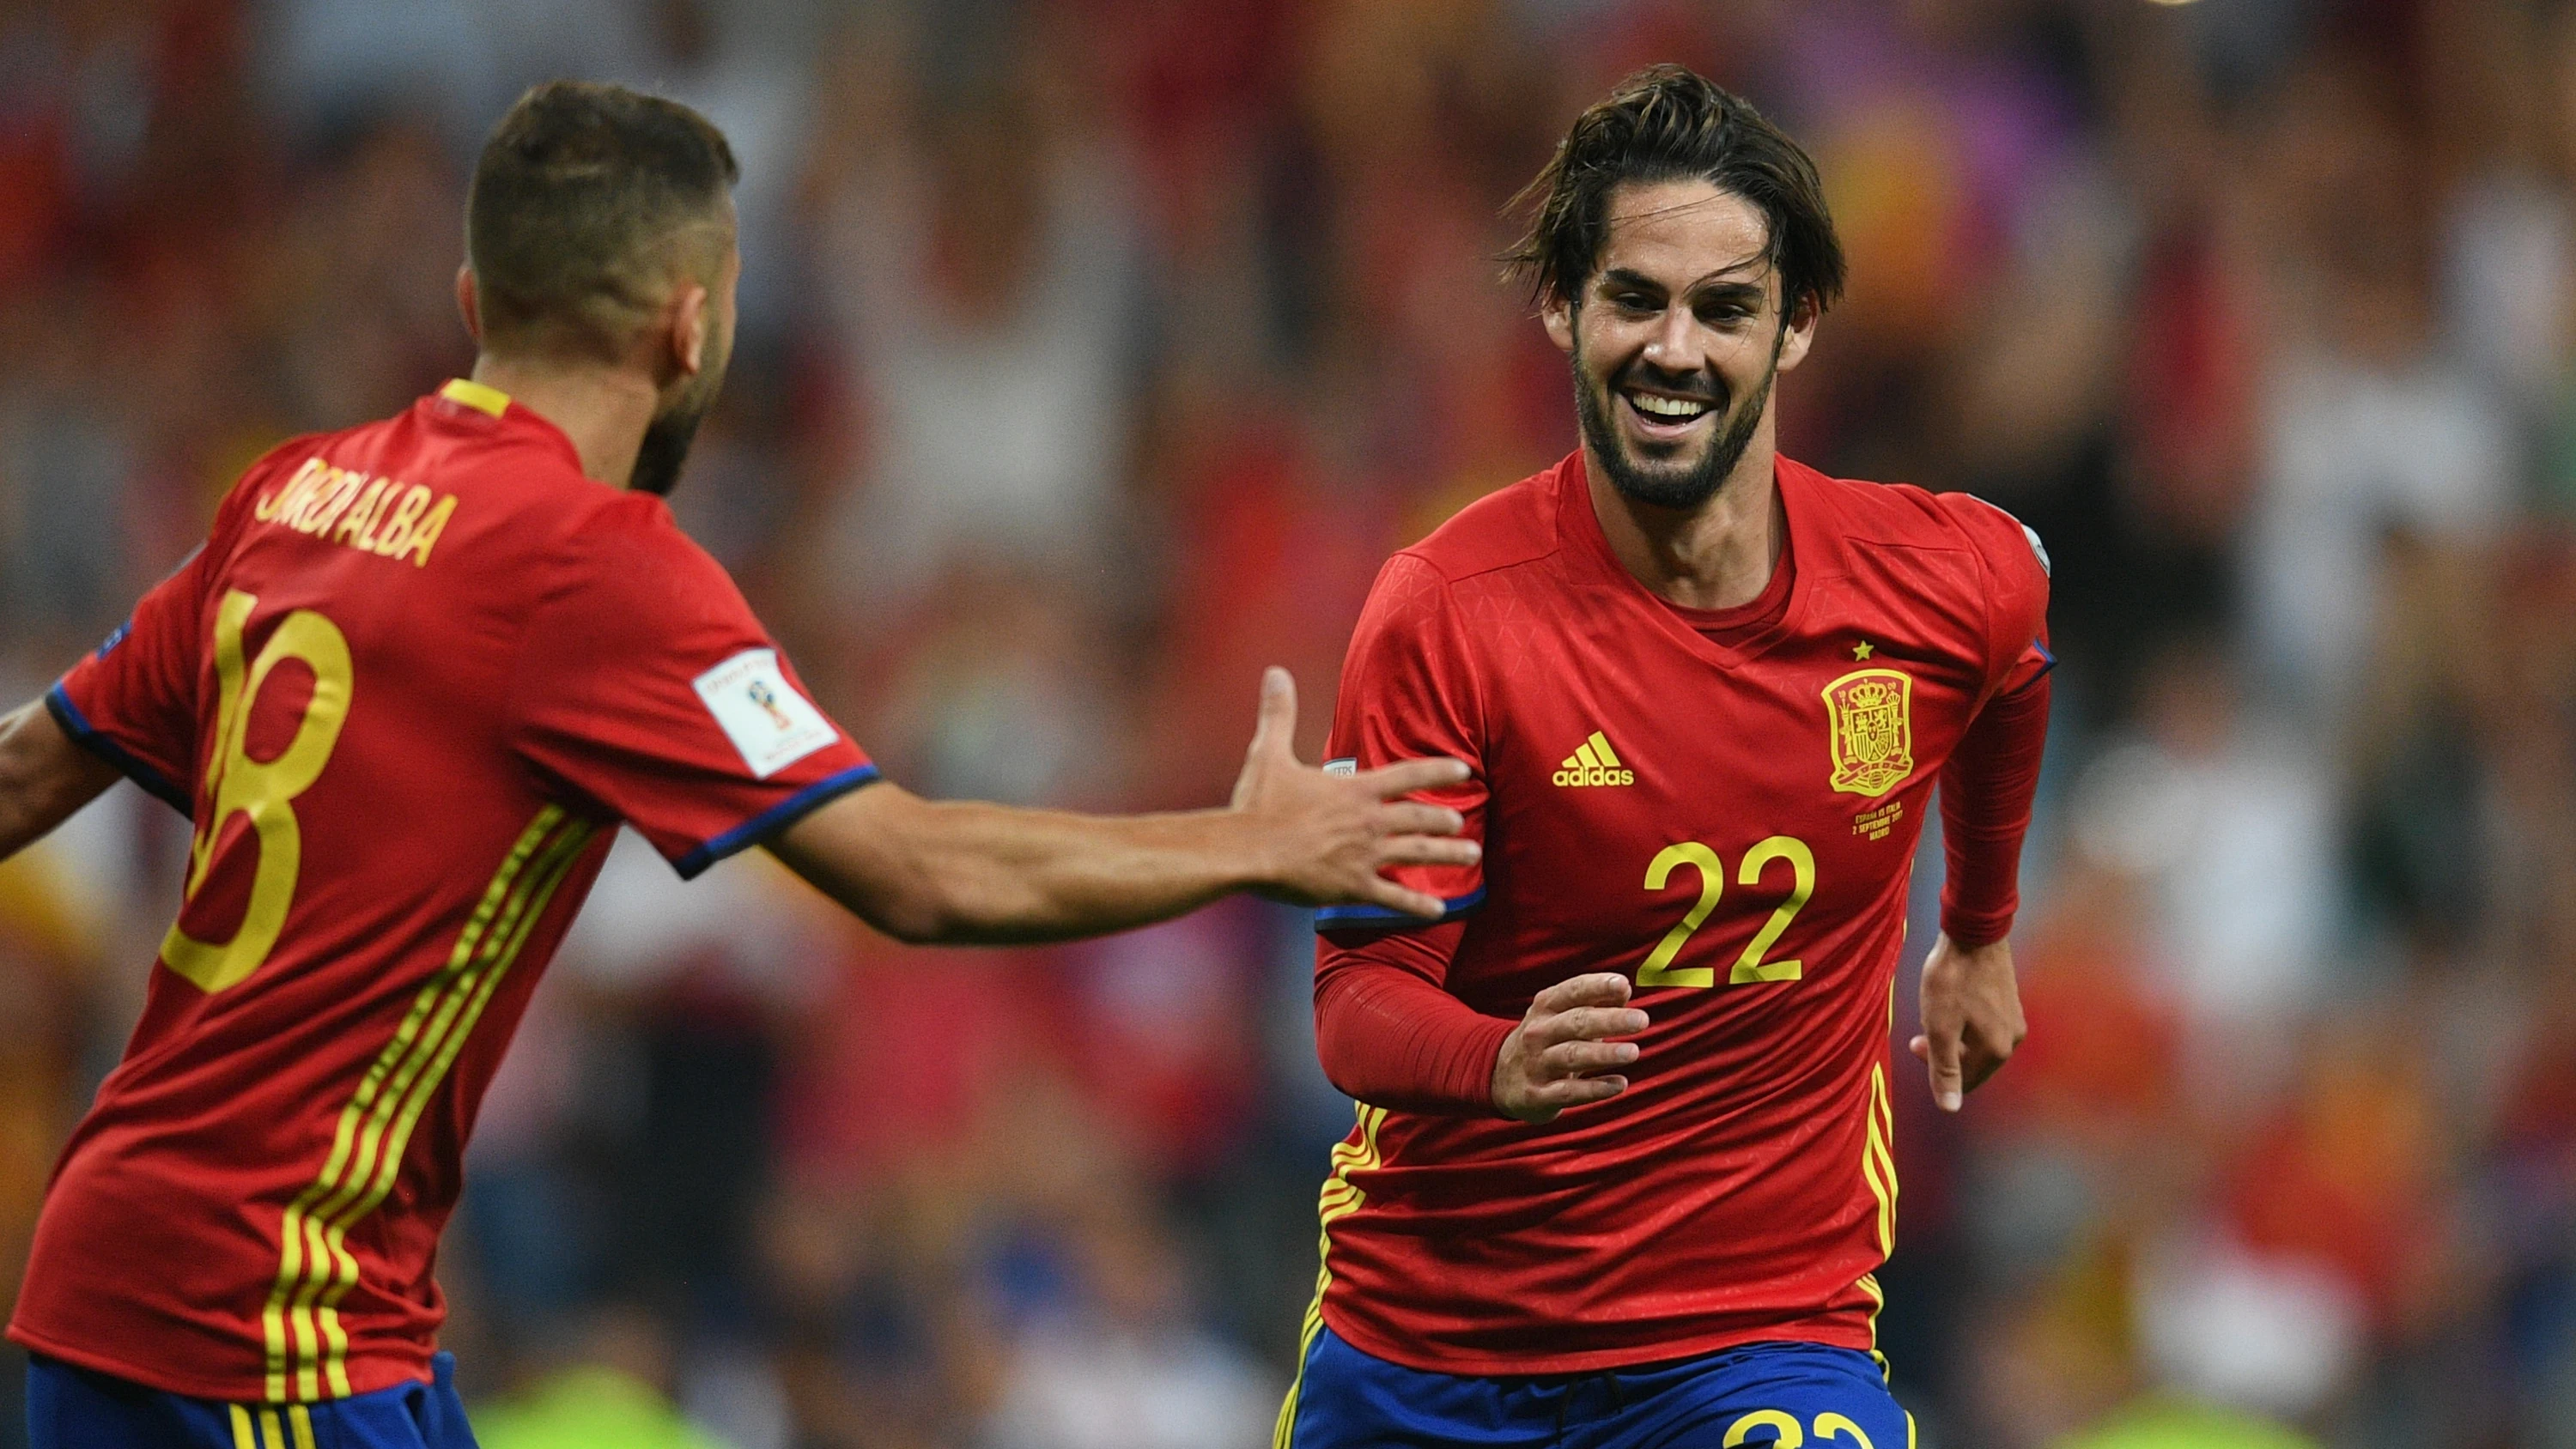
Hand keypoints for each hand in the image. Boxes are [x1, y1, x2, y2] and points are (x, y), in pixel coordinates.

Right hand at [1229, 667, 1477, 916]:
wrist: (1247, 851)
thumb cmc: (1257, 804)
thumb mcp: (1268, 752)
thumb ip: (1279, 712)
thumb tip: (1275, 671)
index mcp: (1355, 790)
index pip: (1407, 775)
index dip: (1438, 771)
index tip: (1464, 769)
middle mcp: (1368, 822)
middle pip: (1419, 818)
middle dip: (1445, 819)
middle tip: (1464, 822)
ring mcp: (1364, 856)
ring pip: (1417, 855)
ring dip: (1447, 854)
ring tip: (1472, 854)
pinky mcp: (1353, 887)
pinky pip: (1393, 899)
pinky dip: (1418, 906)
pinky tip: (1440, 912)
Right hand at [1492, 973, 1648, 1123]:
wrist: (1501, 1079)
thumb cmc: (1546, 1040)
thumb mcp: (1561, 1016)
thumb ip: (1593, 1002)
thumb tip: (1624, 990)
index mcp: (1545, 1007)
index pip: (1572, 991)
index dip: (1597, 987)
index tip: (1623, 985)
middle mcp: (1538, 1032)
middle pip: (1575, 1022)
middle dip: (1609, 1020)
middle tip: (1641, 1020)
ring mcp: (1536, 1063)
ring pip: (1571, 1055)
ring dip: (1603, 1054)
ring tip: (1633, 1052)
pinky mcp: (1537, 1095)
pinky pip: (1568, 1092)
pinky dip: (1595, 1089)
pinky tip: (1619, 1085)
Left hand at [1909, 932, 2023, 1111]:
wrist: (1974, 932)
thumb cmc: (1952, 979)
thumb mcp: (1939, 1027)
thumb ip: (1944, 1069)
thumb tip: (1949, 1109)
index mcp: (1997, 1051)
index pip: (1964, 1081)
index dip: (1936, 1070)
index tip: (1917, 1043)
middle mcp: (2012, 1040)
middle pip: (1973, 1063)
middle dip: (1944, 1053)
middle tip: (1920, 1032)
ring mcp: (2014, 1019)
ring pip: (1977, 1043)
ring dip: (1953, 1036)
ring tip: (1935, 1013)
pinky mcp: (2011, 1002)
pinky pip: (1984, 1026)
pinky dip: (1965, 1022)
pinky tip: (1952, 1002)